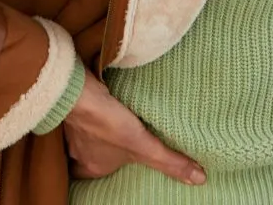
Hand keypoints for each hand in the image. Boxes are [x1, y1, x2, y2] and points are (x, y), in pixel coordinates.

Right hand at [62, 67, 205, 185]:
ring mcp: (74, 129)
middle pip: (93, 154)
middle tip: (120, 140)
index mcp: (94, 167)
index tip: (120, 162)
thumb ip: (169, 162)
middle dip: (105, 148)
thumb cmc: (108, 124)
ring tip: (117, 119)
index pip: (96, 175)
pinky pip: (84, 113)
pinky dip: (93, 109)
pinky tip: (106, 99)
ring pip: (87, 134)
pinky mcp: (73, 107)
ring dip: (99, 128)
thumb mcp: (144, 146)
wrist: (77, 93)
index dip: (107, 169)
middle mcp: (81, 152)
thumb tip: (199, 179)